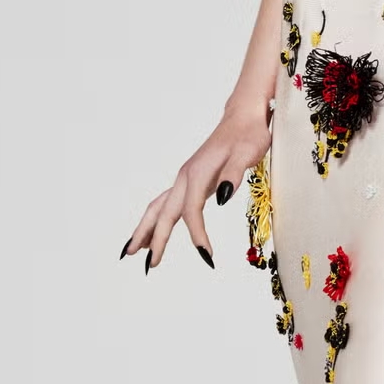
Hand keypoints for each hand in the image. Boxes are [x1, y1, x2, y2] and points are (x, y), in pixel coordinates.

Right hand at [122, 96, 271, 271]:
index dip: (197, 235)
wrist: (242, 117)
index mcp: (197, 173)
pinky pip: (168, 204)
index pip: (191, 211)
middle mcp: (185, 177)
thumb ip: (233, 174)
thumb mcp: (246, 153)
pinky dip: (158, 220)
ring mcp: (185, 179)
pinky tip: (155, 234)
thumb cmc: (248, 134)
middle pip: (164, 212)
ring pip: (159, 207)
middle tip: (149, 266)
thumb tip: (221, 197)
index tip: (207, 256)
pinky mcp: (190, 181)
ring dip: (147, 230)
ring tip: (135, 252)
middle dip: (154, 239)